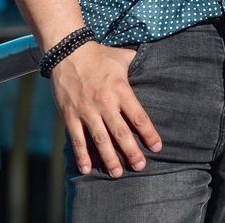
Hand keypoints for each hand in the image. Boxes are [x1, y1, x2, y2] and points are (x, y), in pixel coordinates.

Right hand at [49, 40, 162, 176]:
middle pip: (121, 132)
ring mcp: (86, 110)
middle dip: (131, 151)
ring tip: (117, 173)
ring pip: (100, 139)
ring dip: (109, 158)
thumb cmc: (99, 55)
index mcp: (120, 88)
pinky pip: (77, 139)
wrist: (68, 51)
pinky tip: (87, 169)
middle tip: (140, 166)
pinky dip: (82, 155)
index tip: (157, 147)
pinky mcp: (70, 114)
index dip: (148, 133)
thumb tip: (155, 62)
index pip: (138, 116)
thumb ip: (138, 63)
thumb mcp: (122, 57)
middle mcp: (104, 102)